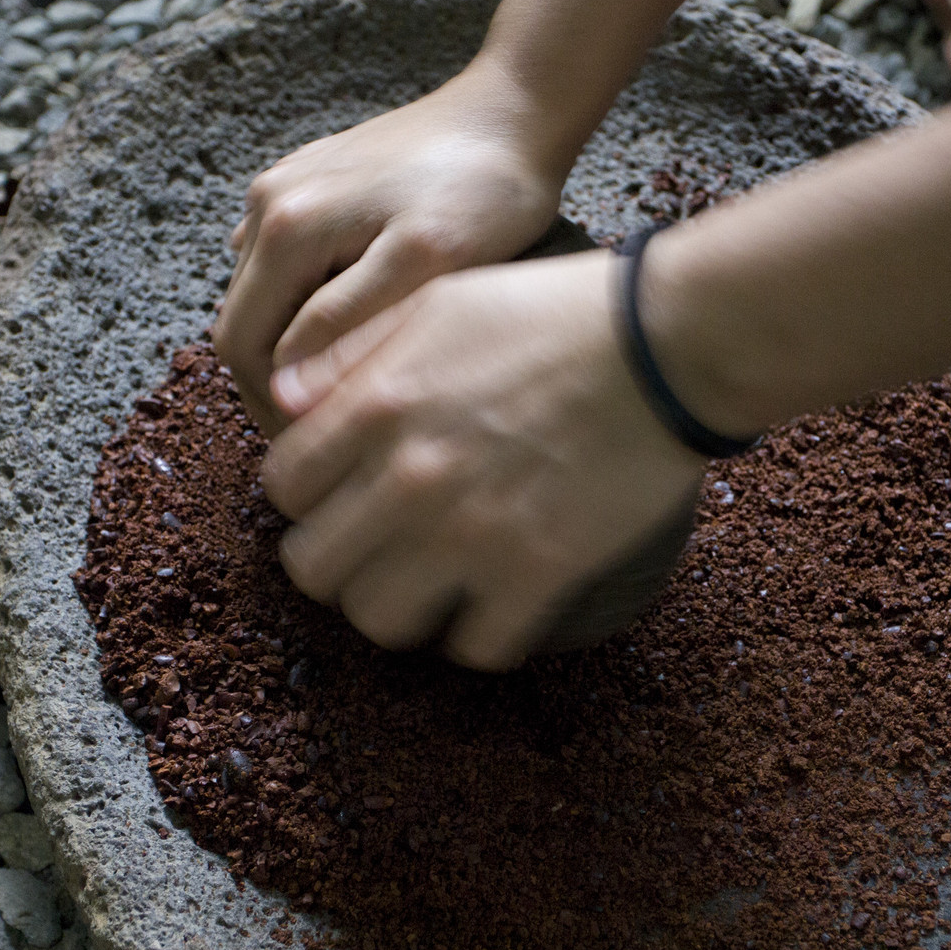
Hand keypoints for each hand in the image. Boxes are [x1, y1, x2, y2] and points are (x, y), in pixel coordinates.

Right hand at [214, 69, 567, 435]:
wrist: (512, 111)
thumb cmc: (483, 189)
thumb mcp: (423, 264)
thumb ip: (345, 321)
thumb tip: (282, 383)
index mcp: (286, 225)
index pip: (240, 344)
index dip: (268, 406)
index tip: (314, 443)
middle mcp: (267, 202)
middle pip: (243, 320)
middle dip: (276, 383)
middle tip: (333, 428)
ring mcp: (285, 187)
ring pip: (262, 293)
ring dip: (290, 346)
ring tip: (347, 386)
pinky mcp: (311, 182)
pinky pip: (286, 261)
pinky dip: (304, 304)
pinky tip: (355, 327)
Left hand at [259, 251, 707, 668]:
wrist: (667, 344)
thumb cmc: (554, 312)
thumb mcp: (438, 302)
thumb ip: (352, 354)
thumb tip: (284, 401)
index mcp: (377, 407)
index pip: (283, 490)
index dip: (307, 495)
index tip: (341, 492)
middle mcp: (410, 478)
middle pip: (315, 570)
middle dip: (339, 560)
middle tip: (376, 546)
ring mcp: (473, 533)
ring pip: (380, 621)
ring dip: (398, 606)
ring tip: (428, 582)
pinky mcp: (539, 572)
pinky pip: (476, 647)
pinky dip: (478, 634)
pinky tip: (494, 603)